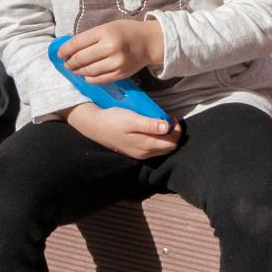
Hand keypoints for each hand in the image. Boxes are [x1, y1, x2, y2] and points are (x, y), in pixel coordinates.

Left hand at [58, 19, 164, 83]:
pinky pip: (98, 80)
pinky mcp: (120, 74)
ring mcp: (116, 62)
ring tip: (75, 69)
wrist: (150, 42)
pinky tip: (86, 74)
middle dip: (69, 63)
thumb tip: (68, 50)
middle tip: (66, 63)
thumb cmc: (126, 32)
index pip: (77, 43)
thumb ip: (90, 37)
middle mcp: (111, 47)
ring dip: (77, 71)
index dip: (64, 50)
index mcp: (106, 32)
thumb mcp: (108, 27)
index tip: (59, 54)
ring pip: (87, 71)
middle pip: (80, 59)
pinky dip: (88, 78)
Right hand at [64, 103, 180, 159]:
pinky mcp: (134, 150)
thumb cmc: (113, 120)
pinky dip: (157, 137)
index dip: (176, 131)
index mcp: (145, 146)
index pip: (172, 144)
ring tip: (161, 121)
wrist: (95, 125)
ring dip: (165, 135)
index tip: (172, 117)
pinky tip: (152, 127)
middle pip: (168, 147)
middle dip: (173, 133)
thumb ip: (150, 124)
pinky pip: (153, 147)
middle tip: (168, 118)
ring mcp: (139, 153)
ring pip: (161, 148)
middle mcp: (144, 153)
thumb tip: (167, 127)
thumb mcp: (132, 119)